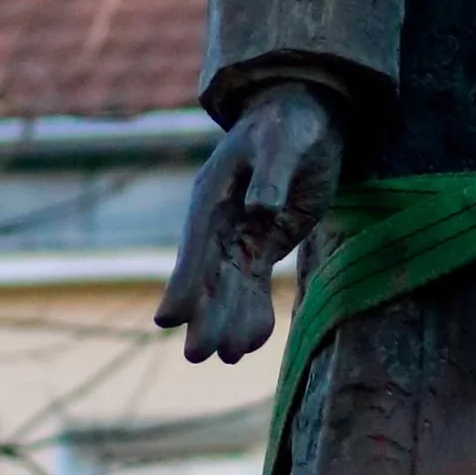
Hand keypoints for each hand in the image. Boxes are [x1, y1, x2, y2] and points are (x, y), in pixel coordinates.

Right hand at [156, 84, 346, 365]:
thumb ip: (270, 176)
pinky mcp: (261, 244)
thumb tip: (258, 209)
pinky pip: (252, 285)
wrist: (307, 116)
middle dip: (203, 316)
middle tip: (199, 356)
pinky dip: (253, 313)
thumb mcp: (283, 142)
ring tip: (231, 358)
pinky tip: (255, 341)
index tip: (167, 320)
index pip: (194, 246)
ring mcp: (238, 235)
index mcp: (212, 195)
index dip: (182, 283)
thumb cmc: (290, 123)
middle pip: (207, 276)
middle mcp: (218, 221)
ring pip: (228, 288)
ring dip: (228, 322)